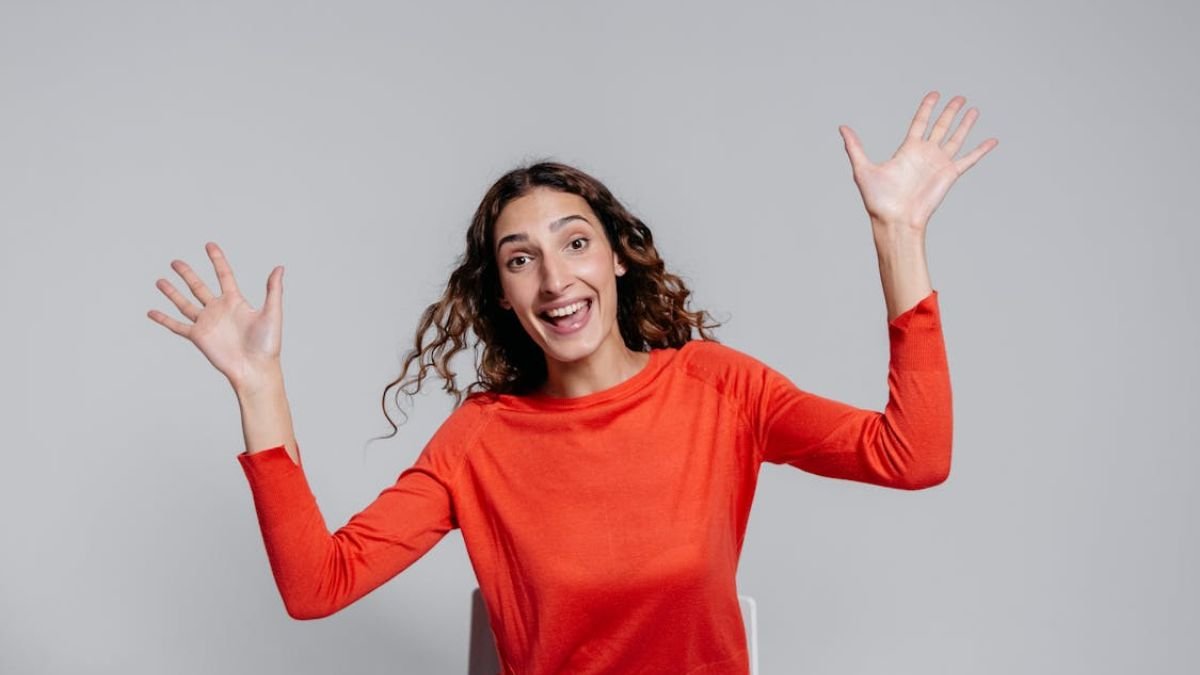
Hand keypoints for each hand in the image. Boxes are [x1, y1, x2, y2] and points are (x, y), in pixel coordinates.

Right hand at [147, 242, 284, 392]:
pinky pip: (177, 326)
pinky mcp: (198, 336)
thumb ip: (273, 290)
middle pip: (199, 286)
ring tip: (159, 281)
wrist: (255, 368)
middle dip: (187, 274)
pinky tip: (151, 312)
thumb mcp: (272, 313)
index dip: (216, 259)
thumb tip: (280, 267)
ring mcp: (207, 323)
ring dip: (172, 292)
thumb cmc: (268, 344)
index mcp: (236, 302)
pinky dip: (163, 319)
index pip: (224, 275)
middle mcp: (219, 310)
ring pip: (184, 303)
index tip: (209, 245)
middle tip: (175, 262)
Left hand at [838, 90, 997, 234]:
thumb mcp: (863, 169)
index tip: (934, 94)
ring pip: (956, 138)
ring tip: (973, 109)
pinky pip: (969, 159)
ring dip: (965, 124)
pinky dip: (981, 150)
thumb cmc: (878, 201)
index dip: (927, 108)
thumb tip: (842, 128)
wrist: (895, 221)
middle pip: (940, 126)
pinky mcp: (950, 175)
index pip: (920, 122)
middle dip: (949, 111)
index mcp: (907, 150)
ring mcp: (939, 164)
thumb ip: (855, 147)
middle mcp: (925, 154)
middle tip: (959, 97)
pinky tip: (992, 140)